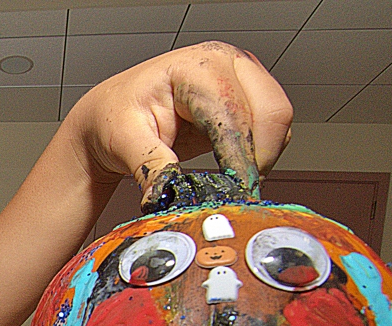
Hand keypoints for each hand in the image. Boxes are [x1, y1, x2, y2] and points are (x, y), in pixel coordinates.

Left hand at [68, 41, 292, 204]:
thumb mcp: (123, 141)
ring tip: (230, 183)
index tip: (236, 192)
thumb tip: (165, 193)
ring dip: (262, 157)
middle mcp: (226, 65)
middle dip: (258, 158)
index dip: (239, 158)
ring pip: (278, 122)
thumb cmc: (116, 117)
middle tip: (236, 193)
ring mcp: (241, 79)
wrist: (114, 113)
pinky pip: (272, 130)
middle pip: (272, 113)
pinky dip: (261, 155)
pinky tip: (235, 170)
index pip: (234, 115)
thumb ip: (149, 165)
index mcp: (196, 68)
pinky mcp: (247, 99)